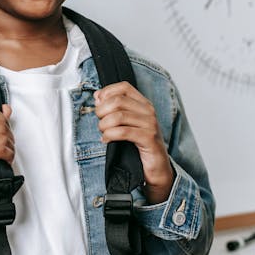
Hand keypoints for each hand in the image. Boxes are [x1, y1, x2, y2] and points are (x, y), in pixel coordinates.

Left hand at [94, 82, 173, 203]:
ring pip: (118, 116)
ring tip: (104, 133)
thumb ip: (115, 109)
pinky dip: (110, 135)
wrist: (157, 168)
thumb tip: (98, 96)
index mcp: (143, 104)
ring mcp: (150, 124)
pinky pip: (123, 132)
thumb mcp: (128, 124)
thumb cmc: (140, 146)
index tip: (98, 104)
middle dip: (102, 111)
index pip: (123, 87)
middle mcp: (148, 111)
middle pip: (118, 100)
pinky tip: (107, 140)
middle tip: (100, 122)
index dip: (107, 92)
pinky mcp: (149, 138)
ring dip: (104, 125)